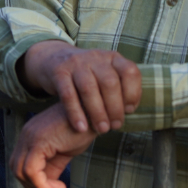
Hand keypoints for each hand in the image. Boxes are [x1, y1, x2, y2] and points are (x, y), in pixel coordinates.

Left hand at [10, 103, 96, 187]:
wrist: (95, 112)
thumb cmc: (82, 129)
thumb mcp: (64, 151)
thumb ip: (51, 167)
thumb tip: (46, 187)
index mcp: (30, 135)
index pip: (20, 163)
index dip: (31, 182)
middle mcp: (26, 134)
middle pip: (16, 168)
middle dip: (33, 187)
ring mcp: (30, 136)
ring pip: (21, 172)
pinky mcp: (39, 141)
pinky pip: (32, 171)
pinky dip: (42, 185)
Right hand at [20, 40, 141, 133]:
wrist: (54, 59)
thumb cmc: (87, 75)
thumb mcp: (105, 73)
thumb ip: (118, 88)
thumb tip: (128, 110)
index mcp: (112, 58)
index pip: (129, 71)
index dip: (132, 92)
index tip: (129, 110)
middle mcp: (95, 57)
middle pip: (109, 82)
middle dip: (114, 108)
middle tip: (115, 126)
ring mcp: (76, 63)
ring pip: (89, 88)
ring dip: (97, 112)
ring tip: (101, 129)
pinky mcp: (59, 72)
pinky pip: (68, 94)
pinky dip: (75, 113)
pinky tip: (81, 127)